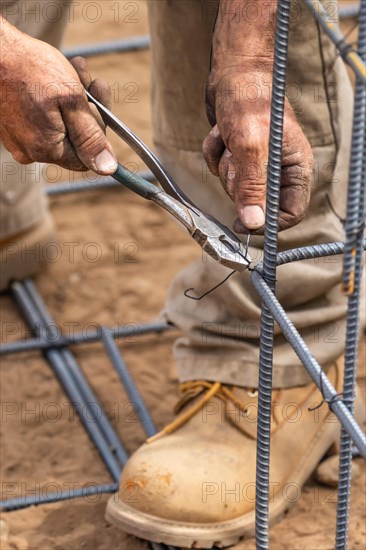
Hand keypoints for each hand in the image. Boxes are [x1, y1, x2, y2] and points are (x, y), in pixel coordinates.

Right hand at [0, 22, 116, 173]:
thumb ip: (91, 137)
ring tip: (77, 71)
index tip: (98, 104)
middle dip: (88, 111)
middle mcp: (31, 152)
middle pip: (75, 141)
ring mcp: (20, 140)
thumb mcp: (71, 101)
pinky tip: (58, 77)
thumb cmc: (31, 69)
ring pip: (62, 126)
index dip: (98, 132)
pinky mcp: (14, 127)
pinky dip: (56, 100)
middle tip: (92, 82)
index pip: (87, 158)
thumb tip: (108, 168)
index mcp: (46, 150)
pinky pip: (44, 120)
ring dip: (75, 100)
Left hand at [203, 66, 313, 232]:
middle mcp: (278, 168)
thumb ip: (253, 187)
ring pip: (233, 185)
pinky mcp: (237, 153)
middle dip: (238, 181)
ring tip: (230, 137)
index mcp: (295, 168)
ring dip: (224, 163)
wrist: (232, 70)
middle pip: (254, 201)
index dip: (269, 223)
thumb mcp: (251, 147)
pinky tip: (221, 132)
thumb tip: (253, 224)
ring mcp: (256, 161)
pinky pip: (219, 168)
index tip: (244, 226)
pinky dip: (214, 152)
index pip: (290, 212)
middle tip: (236, 157)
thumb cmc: (250, 101)